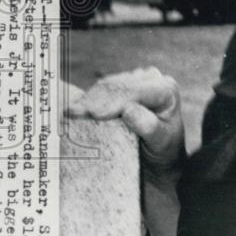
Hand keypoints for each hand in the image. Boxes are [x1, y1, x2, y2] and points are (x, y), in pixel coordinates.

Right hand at [65, 67, 185, 183]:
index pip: (136, 92)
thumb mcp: (161, 142)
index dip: (114, 102)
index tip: (94, 114)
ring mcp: (134, 80)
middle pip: (118, 86)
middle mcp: (151, 79)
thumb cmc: (163, 150)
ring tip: (70, 113)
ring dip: (87, 100)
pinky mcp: (120, 86)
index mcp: (166, 89)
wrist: (159, 156)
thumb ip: (149, 126)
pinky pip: (100, 91)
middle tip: (73, 113)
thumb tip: (130, 111)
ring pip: (106, 86)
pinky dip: (86, 101)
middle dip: (95, 101)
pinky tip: (73, 110)